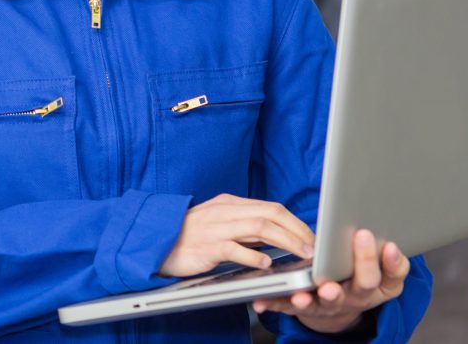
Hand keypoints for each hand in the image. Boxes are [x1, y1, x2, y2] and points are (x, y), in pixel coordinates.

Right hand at [159, 194, 314, 277]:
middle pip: (270, 214)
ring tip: (301, 253)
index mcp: (229, 204)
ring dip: (286, 241)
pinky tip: (266, 262)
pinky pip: (235, 248)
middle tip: (313, 246)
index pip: (271, 208)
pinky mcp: (206, 246)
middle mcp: (224, 212)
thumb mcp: (218, 224)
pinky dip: (254, 254)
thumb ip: (243, 227)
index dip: (295, 222)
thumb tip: (275, 235)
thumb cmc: (188, 237)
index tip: (311, 237)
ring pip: (259, 228)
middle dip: (297, 230)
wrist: (154, 242)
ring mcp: (215, 228)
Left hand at [251, 228, 410, 333]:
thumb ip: (387, 259)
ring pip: (326, 301)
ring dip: (316, 296)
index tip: (390, 244)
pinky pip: (288, 306)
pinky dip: (274, 303)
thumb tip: (390, 242)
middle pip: (363, 285)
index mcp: (377, 286)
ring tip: (304, 291)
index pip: (390, 276)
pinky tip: (261, 301)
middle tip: (358, 241)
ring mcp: (331, 305)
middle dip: (361, 264)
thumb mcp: (380, 273)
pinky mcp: (305, 308)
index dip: (393, 262)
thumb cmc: (357, 279)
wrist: (339, 310)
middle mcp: (356, 297)